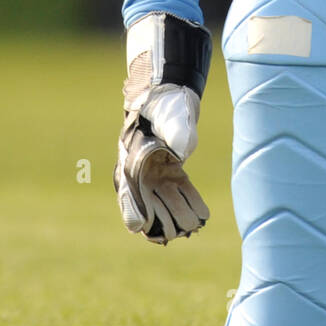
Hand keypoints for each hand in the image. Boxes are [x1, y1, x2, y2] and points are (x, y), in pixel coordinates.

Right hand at [113, 13, 211, 244]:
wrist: (170, 91)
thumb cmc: (165, 100)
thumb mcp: (170, 111)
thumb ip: (176, 129)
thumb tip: (183, 150)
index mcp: (132, 156)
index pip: (127, 189)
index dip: (132, 210)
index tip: (138, 228)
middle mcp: (140, 170)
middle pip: (146, 203)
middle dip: (159, 220)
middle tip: (175, 234)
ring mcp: (154, 173)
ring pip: (162, 204)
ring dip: (174, 219)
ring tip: (190, 231)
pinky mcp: (171, 173)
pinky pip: (176, 196)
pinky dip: (185, 207)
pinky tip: (198, 220)